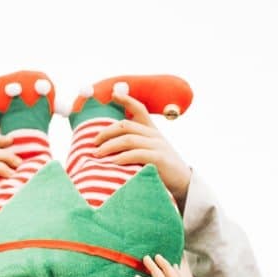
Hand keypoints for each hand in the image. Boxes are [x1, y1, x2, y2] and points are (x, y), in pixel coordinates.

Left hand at [92, 93, 191, 207]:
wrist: (183, 183)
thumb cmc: (161, 169)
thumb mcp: (150, 153)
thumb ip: (135, 147)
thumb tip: (109, 148)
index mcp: (151, 131)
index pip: (139, 109)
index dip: (126, 99)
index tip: (113, 93)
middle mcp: (154, 135)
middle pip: (126, 126)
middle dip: (106, 132)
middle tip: (94, 142)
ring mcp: (157, 145)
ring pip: (128, 139)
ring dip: (110, 146)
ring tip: (98, 153)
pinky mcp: (159, 158)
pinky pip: (137, 154)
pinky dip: (123, 157)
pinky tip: (113, 162)